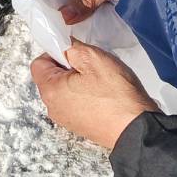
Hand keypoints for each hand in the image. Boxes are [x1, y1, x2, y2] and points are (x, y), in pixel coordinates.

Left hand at [30, 41, 157, 149]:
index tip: (75, 53)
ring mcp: (66, 119)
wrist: (137, 129)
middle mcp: (53, 108)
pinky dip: (86, 96)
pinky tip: (104, 95)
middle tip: (91, 68)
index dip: (56, 53)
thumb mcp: (94, 59)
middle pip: (52, 77)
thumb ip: (72, 48)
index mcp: (50, 91)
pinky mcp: (80, 126)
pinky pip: (76, 103)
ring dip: (79, 82)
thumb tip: (64, 47)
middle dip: (68, 67)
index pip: (39, 63)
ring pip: (65, 90)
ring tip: (100, 82)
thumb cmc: (116, 94)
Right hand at [51, 0, 153, 23]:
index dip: (58, 13)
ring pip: (77, 6)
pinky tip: (101, 22)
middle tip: (84, 31)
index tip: (66, 29)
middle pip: (64, 3)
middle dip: (73, 17)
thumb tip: (65, 17)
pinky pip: (89, 5)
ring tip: (94, 28)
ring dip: (86, 16)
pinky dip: (95, 13)